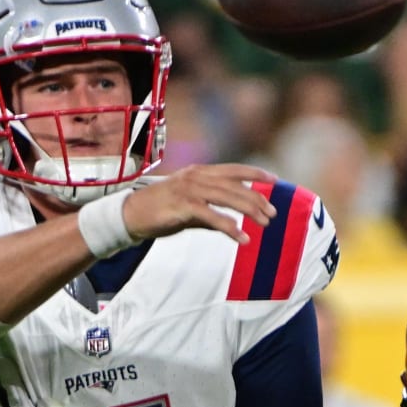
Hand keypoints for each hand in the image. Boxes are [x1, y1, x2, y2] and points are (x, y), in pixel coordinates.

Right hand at [122, 164, 277, 246]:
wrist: (131, 215)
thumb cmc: (162, 211)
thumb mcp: (192, 209)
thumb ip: (213, 212)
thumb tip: (234, 225)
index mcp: (200, 173)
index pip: (233, 170)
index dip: (255, 173)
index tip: (275, 180)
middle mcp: (196, 177)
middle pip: (234, 185)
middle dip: (257, 198)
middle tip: (273, 213)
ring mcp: (189, 189)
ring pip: (227, 197)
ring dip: (249, 210)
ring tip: (265, 223)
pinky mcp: (182, 206)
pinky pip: (211, 216)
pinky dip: (229, 226)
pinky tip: (242, 237)